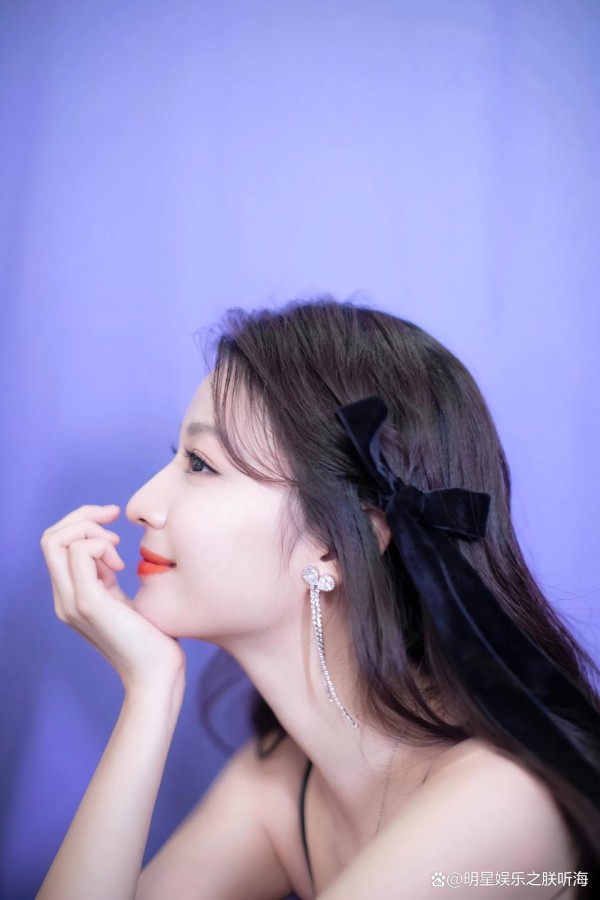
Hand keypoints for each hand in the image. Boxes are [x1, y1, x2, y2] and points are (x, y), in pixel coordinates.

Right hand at [40, 504, 185, 692]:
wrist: (156, 675)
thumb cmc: (151, 637)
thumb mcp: (121, 598)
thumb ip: (106, 575)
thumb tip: (107, 547)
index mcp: (70, 596)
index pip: (55, 544)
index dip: (82, 521)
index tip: (114, 522)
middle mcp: (64, 599)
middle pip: (50, 537)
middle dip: (83, 516)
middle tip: (115, 522)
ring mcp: (72, 602)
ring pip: (56, 540)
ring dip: (91, 530)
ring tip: (118, 551)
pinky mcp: (88, 604)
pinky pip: (80, 553)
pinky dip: (100, 544)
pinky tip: (121, 564)